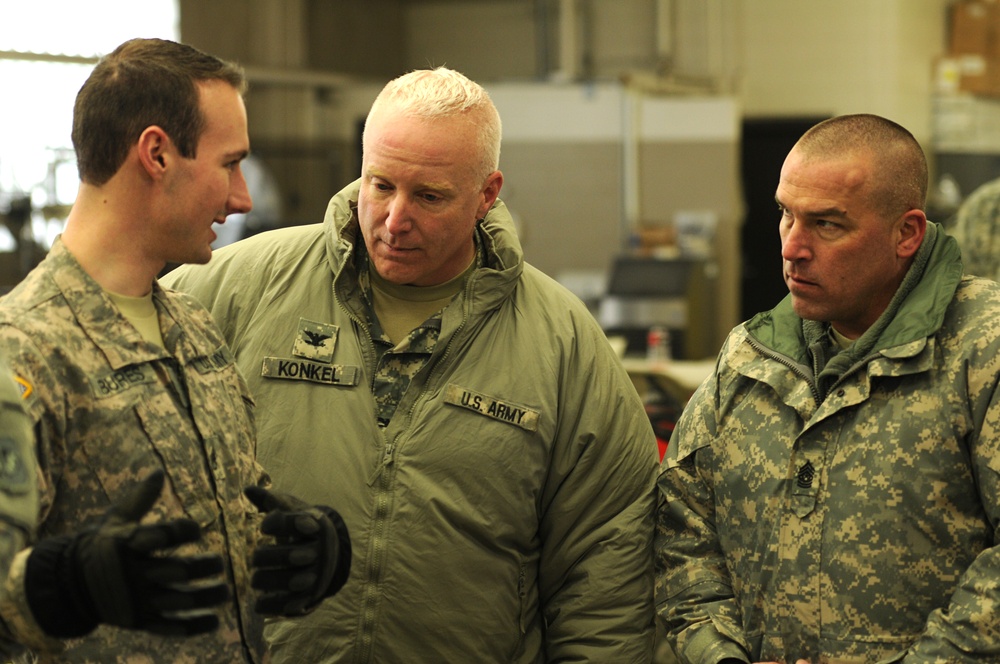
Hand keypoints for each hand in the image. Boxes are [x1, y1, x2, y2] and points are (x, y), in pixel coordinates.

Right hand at [25, 469, 227, 637]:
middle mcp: (133, 573)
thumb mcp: (116, 519)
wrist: (70, 584)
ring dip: (206, 597)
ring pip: (179, 600)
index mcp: (128, 545)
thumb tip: (159, 471)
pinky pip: (170, 627)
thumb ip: (140, 499)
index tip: (197, 529)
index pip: (158, 536)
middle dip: (204, 566)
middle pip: (176, 571)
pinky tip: (215, 620)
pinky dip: (194, 625)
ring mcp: (137, 600)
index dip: (181, 531)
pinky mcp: (139, 621)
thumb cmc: (102, 544)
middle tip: (220, 563)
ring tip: (226, 591)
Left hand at [244, 486, 350, 615]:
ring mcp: (316, 574)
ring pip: (293, 581)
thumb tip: (247, 489)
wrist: (330, 553)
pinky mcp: (312, 595)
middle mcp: (318, 550)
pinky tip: (259, 603)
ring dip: (270, 582)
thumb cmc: (303, 528)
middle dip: (268, 558)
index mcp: (313, 526)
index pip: (297, 522)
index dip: (280, 524)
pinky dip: (275, 606)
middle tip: (255, 559)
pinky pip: (293, 604)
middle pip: (292, 555)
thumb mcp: (292, 510)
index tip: (264, 526)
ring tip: (255, 580)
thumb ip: (270, 500)